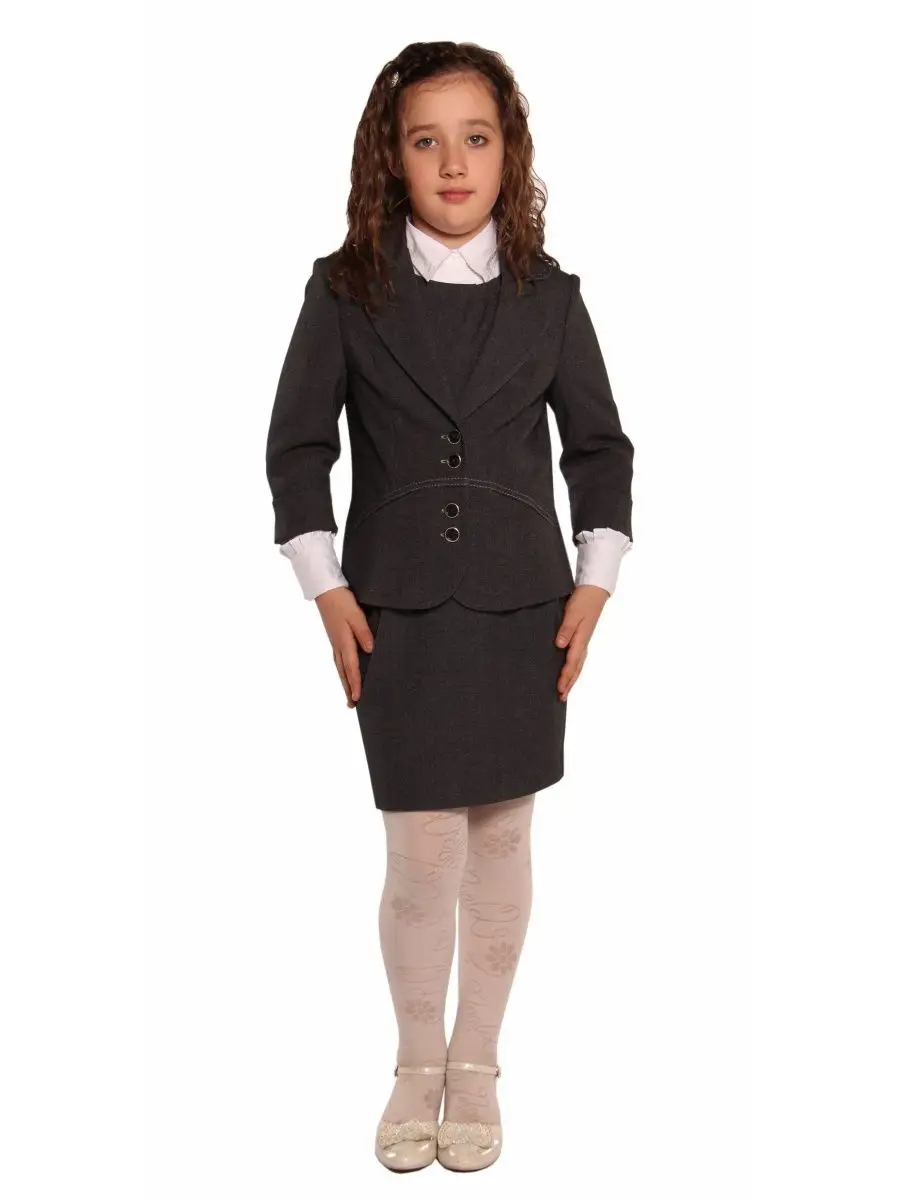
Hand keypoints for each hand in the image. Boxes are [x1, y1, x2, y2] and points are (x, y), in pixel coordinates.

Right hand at [314, 586, 373, 707]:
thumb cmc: (342, 601)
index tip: (358, 698)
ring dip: (344, 682)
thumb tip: (370, 649)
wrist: (326, 590)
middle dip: (348, 689)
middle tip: (352, 705)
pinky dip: (342, 671)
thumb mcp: (356, 615)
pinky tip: (344, 674)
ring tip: (348, 696)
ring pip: (340, 668)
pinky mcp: (335, 638)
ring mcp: (335, 643)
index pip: (351, 667)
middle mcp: (338, 645)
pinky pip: (338, 660)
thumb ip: (364, 632)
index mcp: (344, 641)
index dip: (355, 683)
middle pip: (344, 672)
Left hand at [555, 584, 609, 700]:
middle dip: (569, 684)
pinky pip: (578, 658)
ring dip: (571, 679)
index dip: (565, 677)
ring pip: (578, 665)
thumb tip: (559, 645)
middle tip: (561, 698)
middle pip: (576, 669)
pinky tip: (569, 673)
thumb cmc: (583, 601)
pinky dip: (574, 669)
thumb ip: (565, 629)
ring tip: (564, 691)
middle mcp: (583, 643)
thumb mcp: (572, 613)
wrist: (595, 591)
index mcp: (581, 639)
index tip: (559, 689)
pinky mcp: (582, 638)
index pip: (572, 663)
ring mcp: (584, 641)